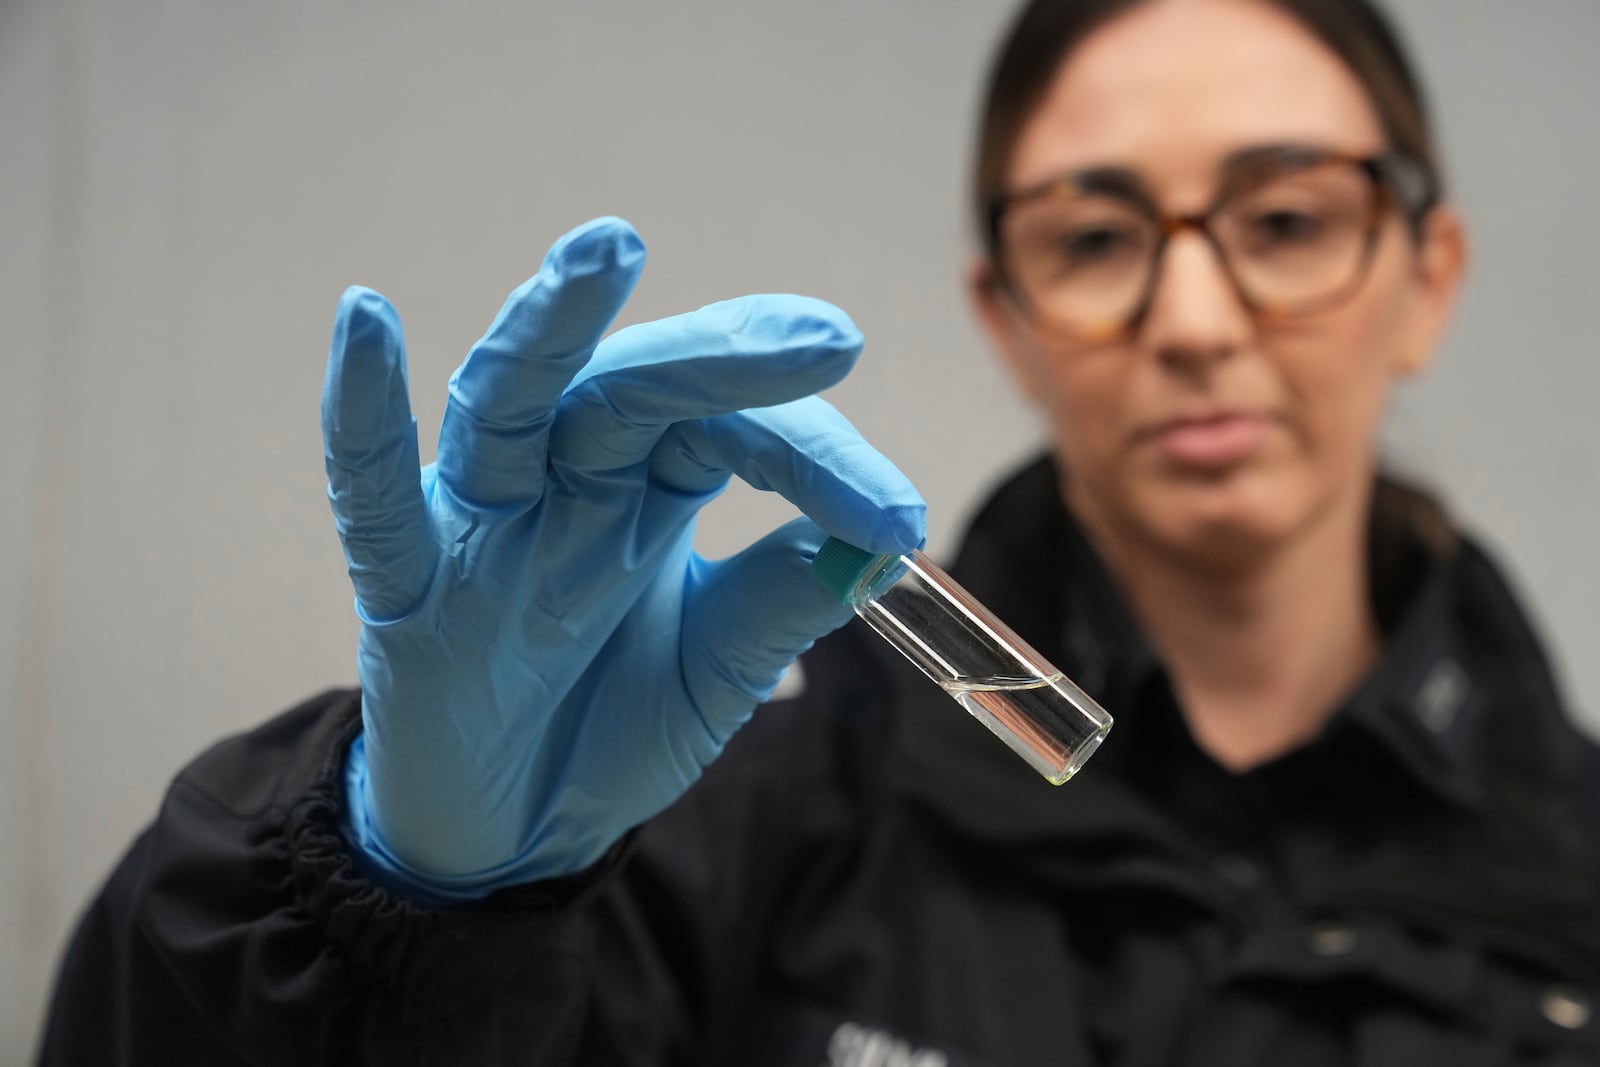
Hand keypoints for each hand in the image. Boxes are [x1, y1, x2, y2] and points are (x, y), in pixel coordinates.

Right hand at [321, 217, 923, 900]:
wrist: (513, 831)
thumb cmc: (611, 727)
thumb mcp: (719, 672)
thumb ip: (782, 604)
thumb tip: (876, 547)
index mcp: (650, 488)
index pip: (733, 431)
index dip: (817, 459)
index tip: (898, 519)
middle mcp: (568, 481)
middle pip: (634, 388)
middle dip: (721, 357)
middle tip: (818, 339)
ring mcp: (483, 522)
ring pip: (510, 402)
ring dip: (552, 326)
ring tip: (604, 250)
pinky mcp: (406, 584)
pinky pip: (376, 493)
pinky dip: (361, 414)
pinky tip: (364, 321)